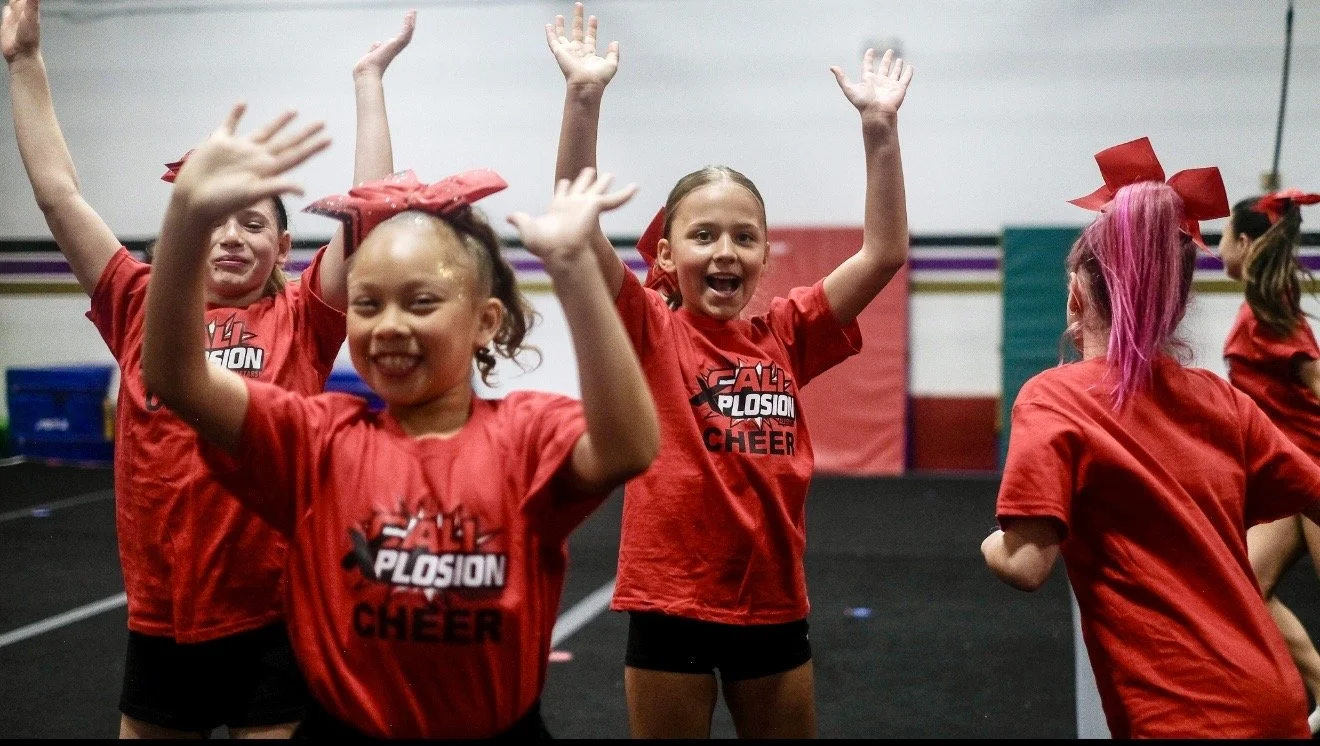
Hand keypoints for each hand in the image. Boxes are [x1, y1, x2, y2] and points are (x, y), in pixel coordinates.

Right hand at [1, 0, 39, 63]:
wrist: (22, 54)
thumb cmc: (29, 37)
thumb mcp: (31, 18)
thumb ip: (32, 5)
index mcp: (28, 7)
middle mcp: (22, 10)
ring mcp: (14, 16)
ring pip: (13, 1)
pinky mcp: (6, 23)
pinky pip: (6, 10)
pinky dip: (6, 6)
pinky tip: (7, 6)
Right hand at [172, 103, 329, 225]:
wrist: (192, 201)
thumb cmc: (222, 202)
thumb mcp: (251, 194)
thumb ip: (276, 187)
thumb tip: (302, 189)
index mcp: (267, 169)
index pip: (296, 155)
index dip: (312, 147)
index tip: (329, 138)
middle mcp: (256, 158)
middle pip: (286, 142)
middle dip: (304, 133)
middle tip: (322, 122)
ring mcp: (238, 150)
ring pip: (264, 131)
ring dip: (279, 122)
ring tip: (294, 111)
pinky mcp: (218, 143)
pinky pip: (229, 125)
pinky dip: (235, 114)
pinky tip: (242, 103)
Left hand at [353, 9, 415, 78]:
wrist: (367, 71)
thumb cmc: (368, 67)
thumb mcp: (372, 54)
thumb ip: (375, 48)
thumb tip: (377, 43)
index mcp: (390, 50)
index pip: (400, 38)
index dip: (404, 30)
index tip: (406, 22)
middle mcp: (395, 48)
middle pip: (406, 34)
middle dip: (410, 24)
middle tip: (413, 14)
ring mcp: (396, 47)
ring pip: (408, 33)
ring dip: (411, 22)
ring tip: (413, 12)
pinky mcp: (396, 44)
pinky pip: (405, 32)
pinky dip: (408, 24)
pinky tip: (409, 16)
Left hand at [507, 167, 635, 268]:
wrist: (561, 251)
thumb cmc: (545, 245)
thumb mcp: (527, 229)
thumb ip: (520, 220)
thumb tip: (508, 217)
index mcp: (558, 208)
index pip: (562, 194)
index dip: (564, 188)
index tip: (566, 182)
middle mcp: (573, 205)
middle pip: (581, 188)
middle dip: (585, 180)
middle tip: (590, 170)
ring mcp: (585, 205)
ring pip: (597, 189)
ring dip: (604, 182)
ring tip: (610, 174)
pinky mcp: (596, 207)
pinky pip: (614, 200)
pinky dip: (625, 194)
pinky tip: (636, 187)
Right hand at [546, 2, 617, 89]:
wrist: (587, 84)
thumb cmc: (599, 78)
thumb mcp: (611, 64)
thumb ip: (613, 53)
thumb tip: (614, 42)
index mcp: (589, 54)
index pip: (590, 37)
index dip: (592, 27)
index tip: (593, 18)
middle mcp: (578, 51)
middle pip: (577, 31)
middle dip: (578, 18)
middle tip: (579, 6)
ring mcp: (568, 52)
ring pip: (563, 36)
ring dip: (561, 25)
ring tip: (560, 15)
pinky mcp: (560, 53)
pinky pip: (553, 41)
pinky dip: (550, 34)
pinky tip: (548, 25)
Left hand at [831, 48, 912, 120]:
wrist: (877, 113)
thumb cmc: (863, 103)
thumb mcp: (849, 89)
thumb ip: (841, 78)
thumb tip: (831, 67)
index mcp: (868, 80)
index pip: (868, 66)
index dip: (868, 58)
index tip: (870, 50)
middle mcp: (880, 81)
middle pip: (883, 67)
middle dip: (886, 59)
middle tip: (889, 51)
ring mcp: (890, 85)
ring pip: (895, 72)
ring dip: (897, 66)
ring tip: (899, 59)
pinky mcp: (900, 88)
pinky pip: (905, 78)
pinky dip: (908, 73)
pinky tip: (910, 67)